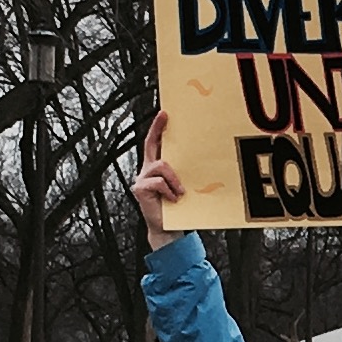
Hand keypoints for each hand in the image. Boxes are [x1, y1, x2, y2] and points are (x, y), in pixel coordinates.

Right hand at [132, 111, 187, 251]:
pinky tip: (173, 199)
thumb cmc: (176, 206)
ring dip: (174, 178)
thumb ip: (182, 173)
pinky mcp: (140, 189)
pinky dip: (169, 190)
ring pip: (161, 166)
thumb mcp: (181, 185)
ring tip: (180, 191)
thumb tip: (201, 159)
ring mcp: (142, 178)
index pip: (155, 144)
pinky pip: (158, 182)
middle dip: (157, 128)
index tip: (164, 114)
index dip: (157, 128)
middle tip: (166, 116)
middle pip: (150, 145)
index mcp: (156, 168)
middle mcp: (147, 170)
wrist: (167, 228)